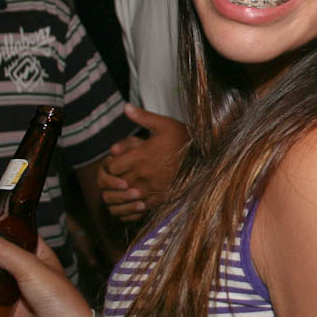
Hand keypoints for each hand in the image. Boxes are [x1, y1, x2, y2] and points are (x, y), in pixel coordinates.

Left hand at [98, 104, 187, 221]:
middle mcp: (143, 175)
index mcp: (141, 156)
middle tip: (118, 174)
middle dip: (112, 180)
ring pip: (123, 199)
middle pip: (115, 184)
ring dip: (119, 194)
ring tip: (124, 187)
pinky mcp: (159, 199)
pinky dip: (131, 206)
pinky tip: (134, 199)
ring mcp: (151, 189)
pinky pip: (137, 209)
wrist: (206, 159)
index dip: (110, 165)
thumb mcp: (164, 124)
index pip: (111, 167)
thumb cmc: (184, 140)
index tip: (117, 161)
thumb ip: (143, 117)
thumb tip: (125, 107)